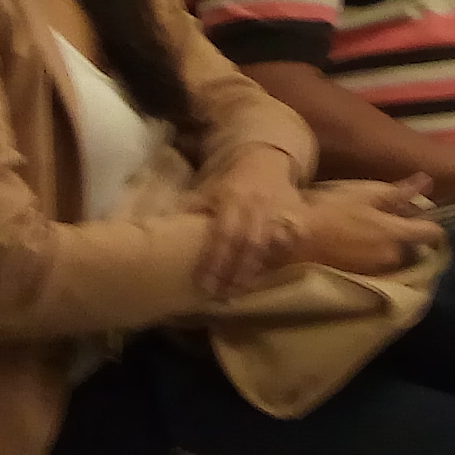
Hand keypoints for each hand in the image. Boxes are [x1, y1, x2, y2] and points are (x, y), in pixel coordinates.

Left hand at [184, 145, 306, 298]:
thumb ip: (190, 210)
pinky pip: (293, 237)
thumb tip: (158, 231)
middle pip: (247, 243)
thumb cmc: (228, 182)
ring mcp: (278, 208)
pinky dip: (284, 255)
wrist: (263, 159)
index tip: (204, 284)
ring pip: (270, 243)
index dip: (214, 260)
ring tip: (241, 290)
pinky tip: (272, 273)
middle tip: (223, 295)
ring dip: (257, 269)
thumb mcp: (206, 190)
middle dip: (236, 272)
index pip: (222, 234)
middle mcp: (256, 204)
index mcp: (231, 197)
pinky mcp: (295, 213)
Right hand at [291, 178, 443, 273]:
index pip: (431, 234)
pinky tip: (355, 244)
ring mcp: (375, 271)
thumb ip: (399, 192)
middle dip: (403, 233)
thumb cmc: (331, 211)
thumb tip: (426, 181)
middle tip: (383, 217)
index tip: (420, 215)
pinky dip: (371, 256)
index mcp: (397, 235)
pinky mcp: (358, 278)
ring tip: (366, 230)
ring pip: (392, 256)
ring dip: (387, 245)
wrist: (295, 240)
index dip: (430, 223)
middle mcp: (392, 257)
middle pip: (411, 245)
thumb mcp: (366, 195)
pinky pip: (375, 266)